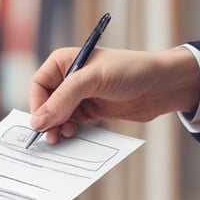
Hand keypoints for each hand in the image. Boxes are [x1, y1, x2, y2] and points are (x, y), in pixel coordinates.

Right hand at [29, 46, 199, 144]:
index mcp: (64, 62)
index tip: (41, 123)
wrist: (162, 85)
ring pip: (57, 117)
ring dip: (57, 128)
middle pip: (45, 104)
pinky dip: (69, 131)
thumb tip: (38, 121)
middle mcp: (69, 79)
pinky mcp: (90, 111)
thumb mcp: (92, 80)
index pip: (38, 85)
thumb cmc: (130, 70)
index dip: (37, 105)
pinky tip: (74, 135)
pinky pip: (71, 124)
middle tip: (51, 137)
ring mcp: (79, 96)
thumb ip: (63, 100)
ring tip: (63, 137)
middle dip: (47, 120)